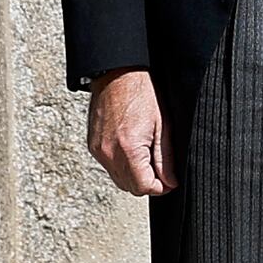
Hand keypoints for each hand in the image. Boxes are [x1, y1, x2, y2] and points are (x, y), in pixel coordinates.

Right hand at [87, 70, 170, 196]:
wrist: (117, 74)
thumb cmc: (141, 94)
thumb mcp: (163, 126)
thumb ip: (165, 159)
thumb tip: (170, 182)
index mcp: (128, 149)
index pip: (144, 187)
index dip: (161, 187)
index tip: (170, 181)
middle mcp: (108, 153)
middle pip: (130, 187)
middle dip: (148, 182)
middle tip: (161, 169)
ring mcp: (98, 150)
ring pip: (119, 179)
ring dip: (134, 175)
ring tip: (147, 155)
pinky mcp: (93, 145)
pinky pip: (109, 166)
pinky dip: (122, 165)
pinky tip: (133, 149)